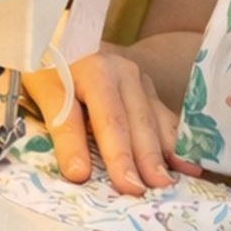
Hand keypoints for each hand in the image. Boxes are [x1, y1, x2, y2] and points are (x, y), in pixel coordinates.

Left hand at [21, 48, 198, 196]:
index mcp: (96, 71)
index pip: (106, 120)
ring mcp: (140, 81)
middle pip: (134, 122)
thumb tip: (79, 173)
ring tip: (167, 183)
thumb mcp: (45, 94)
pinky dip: (174, 144)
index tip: (117, 184)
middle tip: (145, 190)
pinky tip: (185, 165)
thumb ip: (63, 132)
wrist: (66, 40)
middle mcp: (123, 73)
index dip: (112, 154)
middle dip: (141, 159)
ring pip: (152, 122)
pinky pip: (164, 120)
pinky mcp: (148, 91)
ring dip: (160, 155)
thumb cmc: (52, 69)